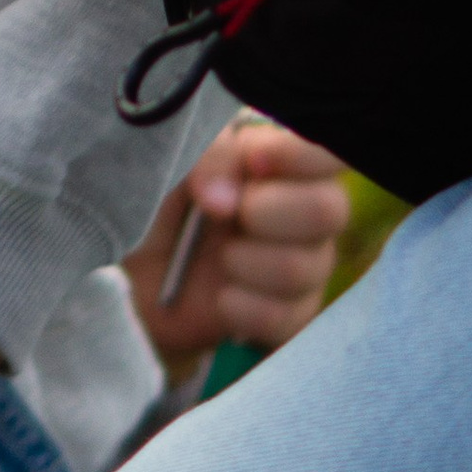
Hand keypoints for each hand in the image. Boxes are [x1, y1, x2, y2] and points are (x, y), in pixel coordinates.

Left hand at [123, 119, 350, 365]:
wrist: (142, 272)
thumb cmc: (168, 203)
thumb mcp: (180, 164)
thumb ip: (210, 159)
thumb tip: (226, 200)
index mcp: (289, 164)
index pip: (330, 154)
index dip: (299, 156)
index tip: (252, 162)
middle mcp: (311, 212)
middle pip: (328, 211)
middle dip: (265, 213)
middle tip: (223, 215)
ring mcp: (309, 265)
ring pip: (302, 268)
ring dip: (245, 263)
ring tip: (220, 258)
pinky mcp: (294, 314)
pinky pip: (285, 317)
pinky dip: (241, 308)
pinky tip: (221, 298)